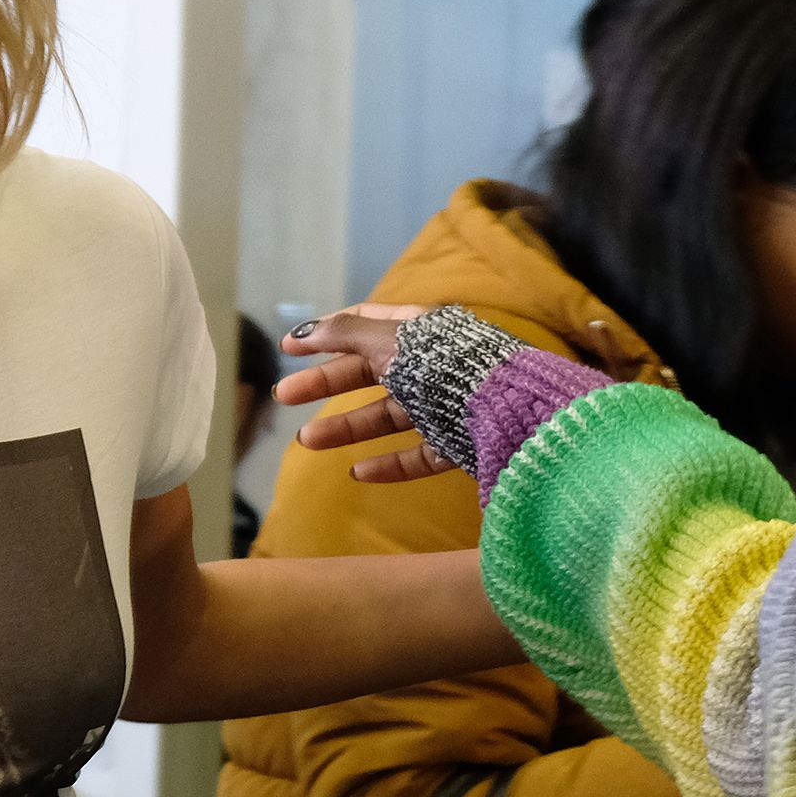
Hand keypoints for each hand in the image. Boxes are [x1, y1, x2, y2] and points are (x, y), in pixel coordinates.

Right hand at [275, 304, 456, 482]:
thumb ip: (347, 335)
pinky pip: (418, 454)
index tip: (289, 348)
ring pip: (388, 415)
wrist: (510, 410)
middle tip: (285, 396)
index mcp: (421, 331)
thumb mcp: (392, 342)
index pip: (365, 324)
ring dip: (346, 427)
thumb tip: (306, 330)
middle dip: (326, 383)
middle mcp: (433, 365)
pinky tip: (359, 473)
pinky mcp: (459, 444)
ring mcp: (446, 406)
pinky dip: (389, 464)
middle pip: (370, 372)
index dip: (326, 334)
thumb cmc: (447, 367)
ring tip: (307, 441)